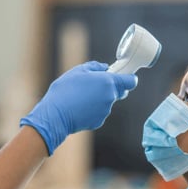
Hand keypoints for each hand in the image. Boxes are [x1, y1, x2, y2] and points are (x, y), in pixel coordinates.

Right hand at [20, 61, 136, 155]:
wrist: (56, 115)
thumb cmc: (65, 90)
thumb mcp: (78, 71)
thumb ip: (95, 67)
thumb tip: (105, 68)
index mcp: (108, 82)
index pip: (131, 81)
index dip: (129, 78)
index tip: (123, 76)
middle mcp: (110, 97)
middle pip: (120, 91)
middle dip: (112, 87)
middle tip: (96, 85)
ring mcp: (106, 111)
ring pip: (108, 102)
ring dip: (100, 98)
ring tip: (82, 97)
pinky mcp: (99, 121)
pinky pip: (100, 112)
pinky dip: (94, 109)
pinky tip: (80, 107)